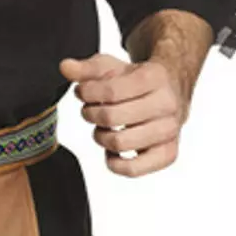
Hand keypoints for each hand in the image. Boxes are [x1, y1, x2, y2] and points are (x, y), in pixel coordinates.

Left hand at [59, 52, 188, 176]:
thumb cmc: (136, 81)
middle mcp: (167, 104)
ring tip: (103, 128)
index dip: (87, 93)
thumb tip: (65, 67)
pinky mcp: (167, 153)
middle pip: (111, 117)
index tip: (82, 92)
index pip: (110, 92)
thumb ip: (86, 68)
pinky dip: (115, 163)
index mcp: (155, 77)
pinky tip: (112, 150)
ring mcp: (170, 130)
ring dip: (101, 137)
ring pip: (119, 143)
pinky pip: (133, 168)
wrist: (169, 93)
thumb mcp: (112, 67)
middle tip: (91, 110)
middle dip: (91, 114)